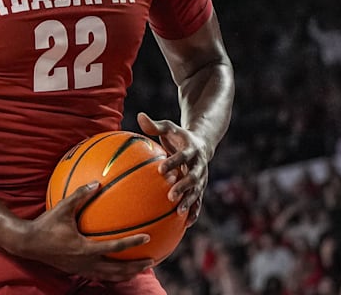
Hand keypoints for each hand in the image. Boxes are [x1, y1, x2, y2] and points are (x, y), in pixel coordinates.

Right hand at [6, 182, 153, 281]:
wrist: (28, 244)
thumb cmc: (45, 225)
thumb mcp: (62, 208)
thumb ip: (80, 195)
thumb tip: (96, 183)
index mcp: (85, 248)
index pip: (114, 248)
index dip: (132, 243)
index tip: (147, 238)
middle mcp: (86, 262)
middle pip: (117, 270)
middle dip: (136, 267)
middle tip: (152, 260)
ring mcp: (81, 269)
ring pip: (109, 277)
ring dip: (126, 274)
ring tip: (140, 269)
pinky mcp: (76, 272)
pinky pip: (99, 277)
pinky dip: (112, 275)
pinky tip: (117, 270)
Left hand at [138, 112, 209, 227]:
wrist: (201, 144)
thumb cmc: (178, 136)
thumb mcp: (168, 128)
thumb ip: (154, 125)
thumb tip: (139, 116)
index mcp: (191, 149)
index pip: (183, 156)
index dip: (174, 162)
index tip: (161, 169)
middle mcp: (199, 165)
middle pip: (193, 177)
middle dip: (183, 186)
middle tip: (170, 195)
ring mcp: (202, 177)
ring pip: (197, 191)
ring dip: (189, 202)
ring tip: (179, 212)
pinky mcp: (201, 187)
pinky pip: (199, 201)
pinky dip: (194, 211)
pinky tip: (186, 224)